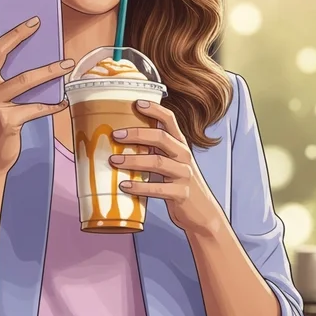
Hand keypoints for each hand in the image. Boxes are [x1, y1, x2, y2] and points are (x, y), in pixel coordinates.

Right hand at [0, 17, 73, 174]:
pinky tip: (63, 101)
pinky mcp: (8, 121)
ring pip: (27, 82)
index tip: (34, 21)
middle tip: (53, 35)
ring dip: (51, 72)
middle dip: (30, 43)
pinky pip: (36, 108)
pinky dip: (52, 105)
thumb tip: (39, 61)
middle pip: (10, 60)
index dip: (15, 33)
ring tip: (68, 65)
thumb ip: (8, 82)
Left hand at [108, 100, 222, 236]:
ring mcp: (184, 174)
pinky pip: (158, 189)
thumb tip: (120, 143)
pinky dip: (139, 186)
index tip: (137, 102)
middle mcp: (183, 156)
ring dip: (133, 160)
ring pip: (158, 162)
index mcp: (180, 145)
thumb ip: (153, 152)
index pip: (170, 120)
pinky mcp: (181, 194)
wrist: (202, 213)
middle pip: (162, 138)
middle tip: (115, 135)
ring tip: (114, 160)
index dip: (155, 109)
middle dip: (137, 134)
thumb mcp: (170, 164)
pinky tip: (124, 186)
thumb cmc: (179, 185)